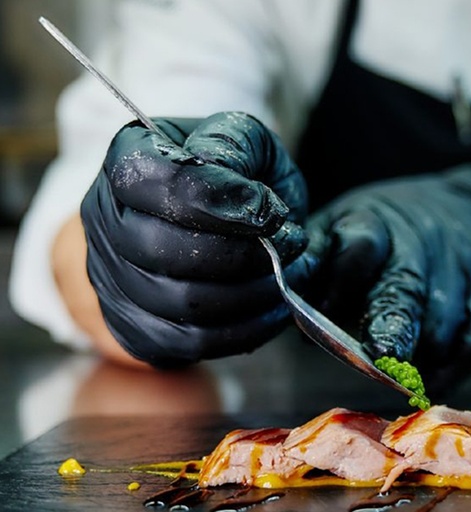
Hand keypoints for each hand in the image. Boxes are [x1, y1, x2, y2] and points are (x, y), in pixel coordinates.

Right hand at [80, 112, 306, 366]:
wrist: (203, 219)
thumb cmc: (228, 174)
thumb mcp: (239, 137)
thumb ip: (235, 147)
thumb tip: (245, 199)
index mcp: (126, 160)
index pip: (159, 184)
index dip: (221, 201)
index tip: (272, 210)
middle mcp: (105, 220)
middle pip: (165, 251)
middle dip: (244, 254)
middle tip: (292, 244)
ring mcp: (112, 279)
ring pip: (181, 304)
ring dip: (252, 293)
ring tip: (290, 272)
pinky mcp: (135, 327)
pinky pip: (192, 341)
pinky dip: (245, 329)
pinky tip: (276, 305)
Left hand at [289, 165, 470, 395]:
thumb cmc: (392, 232)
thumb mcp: (346, 226)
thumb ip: (316, 262)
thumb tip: (288, 306)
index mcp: (376, 222)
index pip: (360, 248)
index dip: (344, 285)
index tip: (324, 320)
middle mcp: (425, 240)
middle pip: (409, 286)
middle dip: (395, 326)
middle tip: (384, 359)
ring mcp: (465, 266)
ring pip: (446, 323)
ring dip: (422, 359)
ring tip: (403, 379)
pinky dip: (455, 372)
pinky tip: (431, 384)